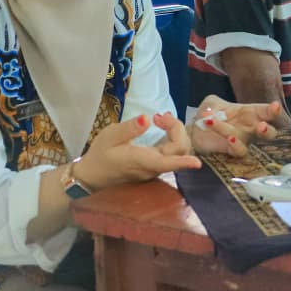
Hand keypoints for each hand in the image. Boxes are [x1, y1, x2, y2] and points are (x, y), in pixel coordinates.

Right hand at [75, 113, 201, 187]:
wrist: (93, 175)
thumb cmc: (100, 155)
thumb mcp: (109, 136)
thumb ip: (129, 128)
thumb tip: (147, 119)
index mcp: (142, 161)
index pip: (168, 162)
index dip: (183, 162)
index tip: (197, 163)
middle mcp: (153, 167)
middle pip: (178, 150)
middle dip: (176, 128)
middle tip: (160, 115)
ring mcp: (155, 168)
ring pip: (177, 151)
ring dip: (175, 132)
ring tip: (159, 118)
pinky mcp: (155, 166)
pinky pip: (171, 152)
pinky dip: (172, 137)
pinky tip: (161, 127)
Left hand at [191, 95, 282, 156]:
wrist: (196, 129)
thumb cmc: (210, 114)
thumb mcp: (211, 103)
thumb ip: (213, 105)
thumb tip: (211, 113)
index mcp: (250, 112)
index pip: (266, 111)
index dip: (273, 110)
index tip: (276, 107)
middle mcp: (251, 128)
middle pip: (269, 133)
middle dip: (268, 131)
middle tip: (262, 127)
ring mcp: (243, 141)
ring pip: (249, 142)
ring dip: (235, 135)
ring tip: (224, 131)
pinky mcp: (232, 151)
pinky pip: (239, 151)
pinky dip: (235, 145)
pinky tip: (228, 139)